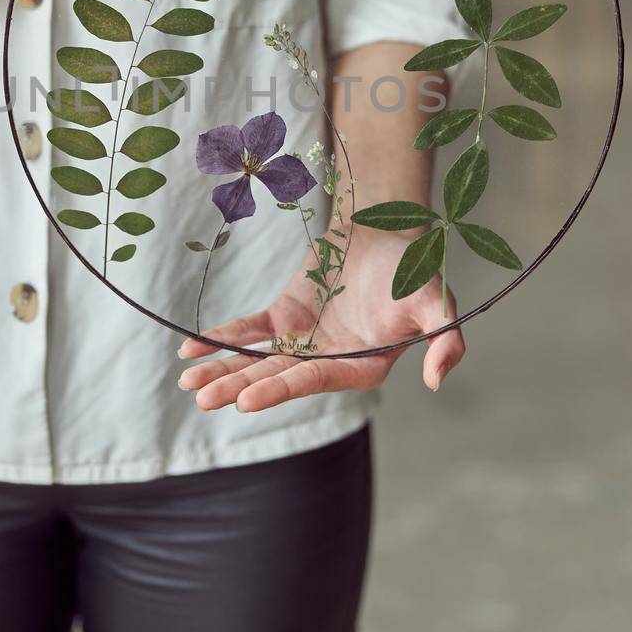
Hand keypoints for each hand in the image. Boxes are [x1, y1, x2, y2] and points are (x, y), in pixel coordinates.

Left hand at [177, 233, 464, 411]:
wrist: (388, 230)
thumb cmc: (415, 269)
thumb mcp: (436, 301)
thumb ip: (443, 339)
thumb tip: (436, 379)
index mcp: (361, 366)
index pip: (313, 379)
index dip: (279, 388)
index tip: (246, 400)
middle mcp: (327, 360)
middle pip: (276, 376)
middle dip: (238, 387)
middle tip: (202, 400)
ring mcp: (303, 339)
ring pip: (256, 359)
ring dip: (222, 370)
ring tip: (188, 384)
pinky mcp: (285, 315)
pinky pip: (248, 330)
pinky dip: (220, 339)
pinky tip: (189, 352)